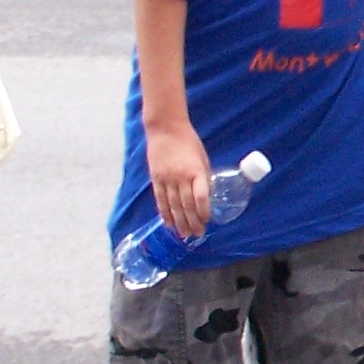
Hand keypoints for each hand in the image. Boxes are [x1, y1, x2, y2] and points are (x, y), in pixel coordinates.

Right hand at [145, 119, 213, 241]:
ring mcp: (166, 179)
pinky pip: (160, 200)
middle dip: (192, 222)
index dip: (204, 211)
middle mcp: (181, 177)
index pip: (201, 196)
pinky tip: (169, 223)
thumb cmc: (188, 142)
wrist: (165, 129)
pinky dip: (164, 213)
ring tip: (184, 234)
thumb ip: (203, 176)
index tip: (207, 220)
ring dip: (179, 222)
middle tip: (197, 234)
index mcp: (196, 171)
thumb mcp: (202, 158)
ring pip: (173, 206)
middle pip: (186, 205)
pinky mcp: (156, 179)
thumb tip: (206, 195)